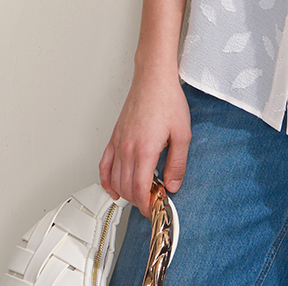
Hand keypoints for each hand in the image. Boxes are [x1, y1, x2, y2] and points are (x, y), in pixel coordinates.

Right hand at [99, 69, 190, 216]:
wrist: (154, 78)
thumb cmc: (167, 100)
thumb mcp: (183, 134)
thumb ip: (178, 163)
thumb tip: (173, 185)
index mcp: (144, 150)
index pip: (139, 190)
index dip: (146, 205)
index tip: (155, 209)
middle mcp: (127, 148)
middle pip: (126, 189)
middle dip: (139, 201)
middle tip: (153, 201)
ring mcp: (118, 143)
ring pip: (114, 180)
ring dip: (125, 193)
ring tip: (140, 195)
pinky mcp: (114, 137)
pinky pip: (104, 165)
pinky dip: (106, 181)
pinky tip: (113, 189)